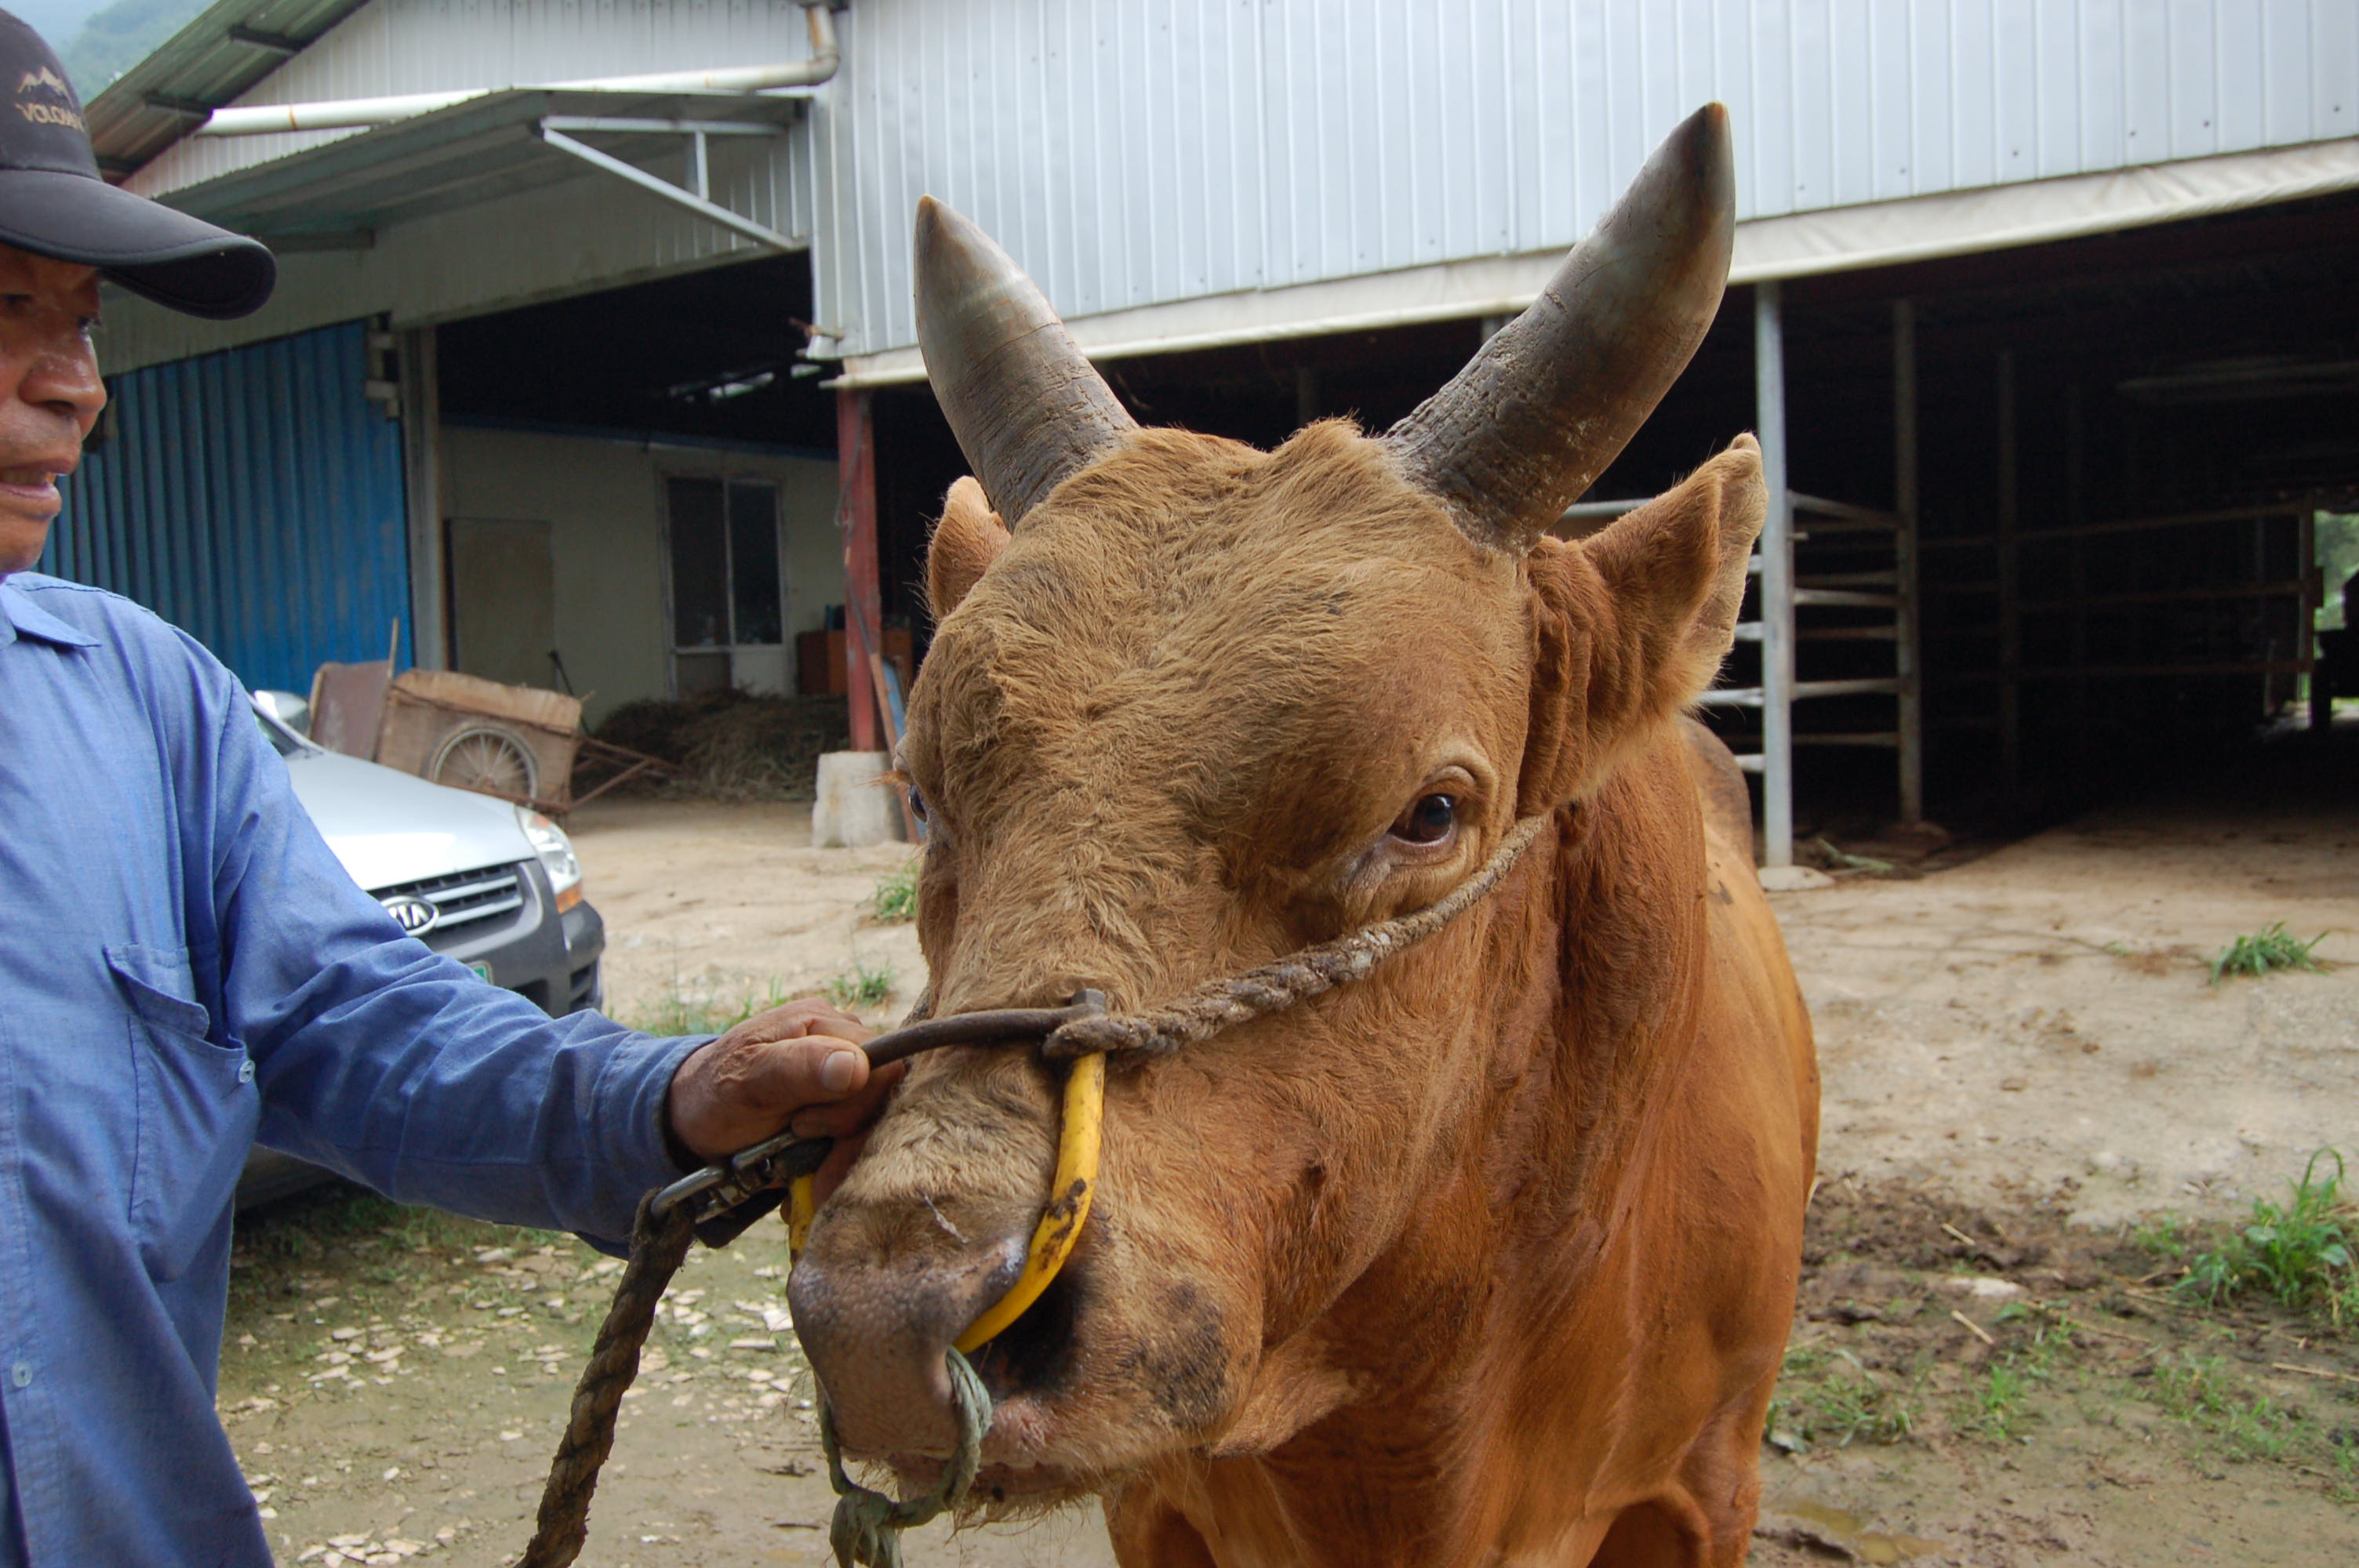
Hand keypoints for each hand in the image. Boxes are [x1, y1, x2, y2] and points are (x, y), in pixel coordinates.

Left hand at [665, 998, 904, 1196]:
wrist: (696, 1121)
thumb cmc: (716, 1093)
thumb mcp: (748, 1080)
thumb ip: (799, 1068)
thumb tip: (856, 1066)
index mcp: (823, 1022)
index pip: (881, 1067)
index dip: (853, 1107)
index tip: (803, 1126)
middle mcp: (844, 1043)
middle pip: (884, 1097)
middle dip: (845, 1133)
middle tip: (796, 1140)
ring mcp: (846, 1076)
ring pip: (876, 1122)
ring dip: (842, 1152)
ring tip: (803, 1161)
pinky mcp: (844, 1109)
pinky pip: (863, 1137)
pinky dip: (840, 1160)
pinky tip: (814, 1168)